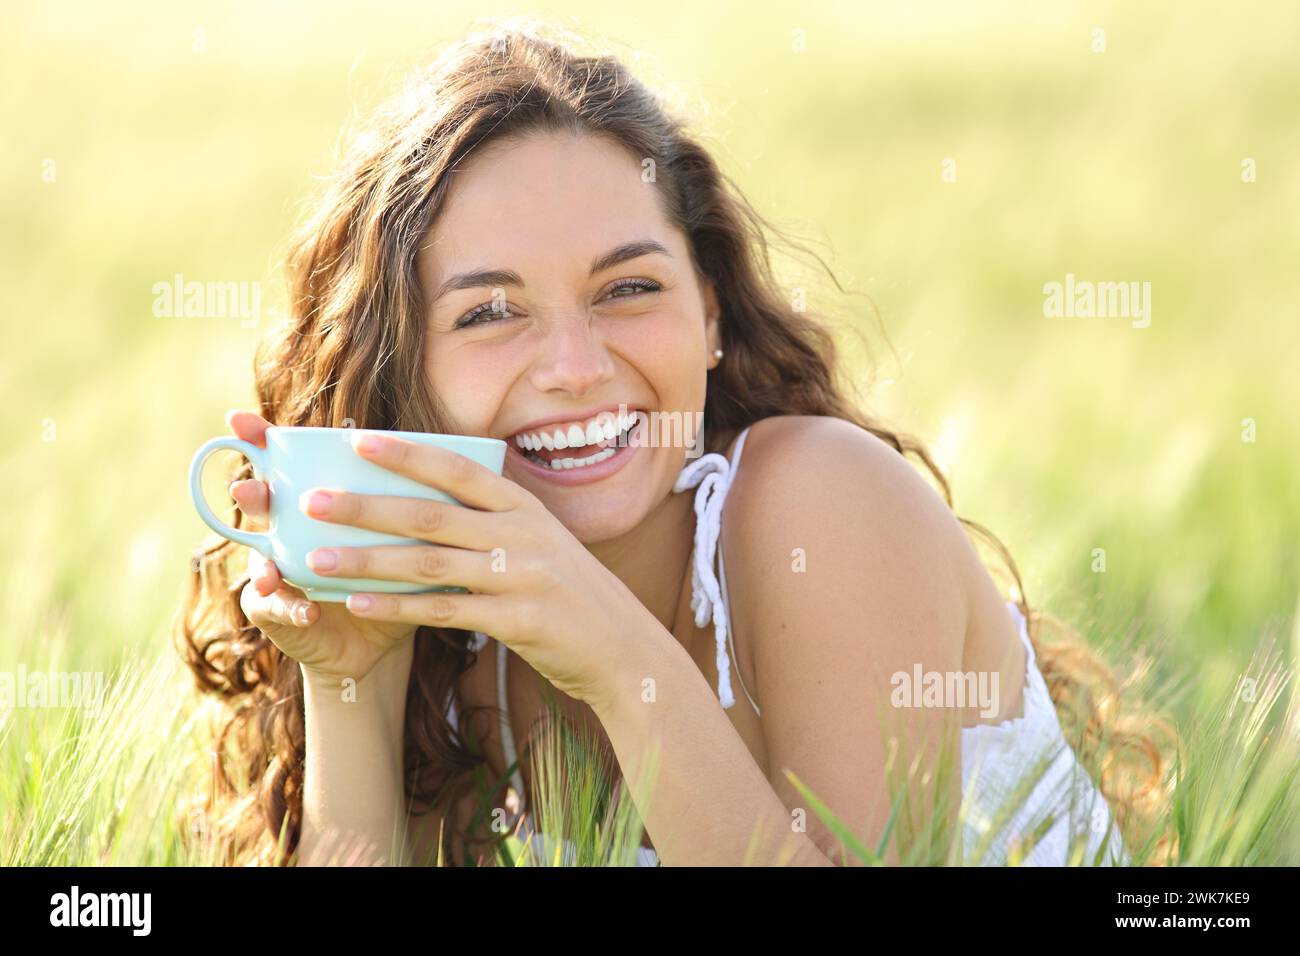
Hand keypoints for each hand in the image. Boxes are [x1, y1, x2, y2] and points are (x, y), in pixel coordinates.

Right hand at [224, 410, 417, 687]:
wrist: (378, 636)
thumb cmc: (392, 572)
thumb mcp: (403, 534)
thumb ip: (407, 499)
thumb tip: (441, 454)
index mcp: (313, 503)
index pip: (281, 463)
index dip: (256, 438)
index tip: (239, 418)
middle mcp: (286, 531)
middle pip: (262, 505)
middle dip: (254, 496)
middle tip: (250, 489)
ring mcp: (276, 572)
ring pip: (259, 559)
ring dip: (263, 562)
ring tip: (270, 569)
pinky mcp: (277, 612)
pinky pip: (278, 608)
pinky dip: (294, 608)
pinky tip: (310, 610)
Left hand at [298, 431, 659, 711]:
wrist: (624, 650)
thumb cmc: (573, 595)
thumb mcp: (544, 543)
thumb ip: (497, 523)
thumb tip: (431, 505)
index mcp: (526, 508)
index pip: (458, 470)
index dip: (407, 454)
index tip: (356, 440)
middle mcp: (523, 535)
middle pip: (430, 514)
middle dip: (366, 505)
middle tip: (311, 501)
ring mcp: (521, 577)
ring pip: (428, 563)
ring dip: (367, 559)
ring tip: (316, 557)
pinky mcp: (516, 621)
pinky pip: (443, 611)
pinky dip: (397, 606)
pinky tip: (357, 602)